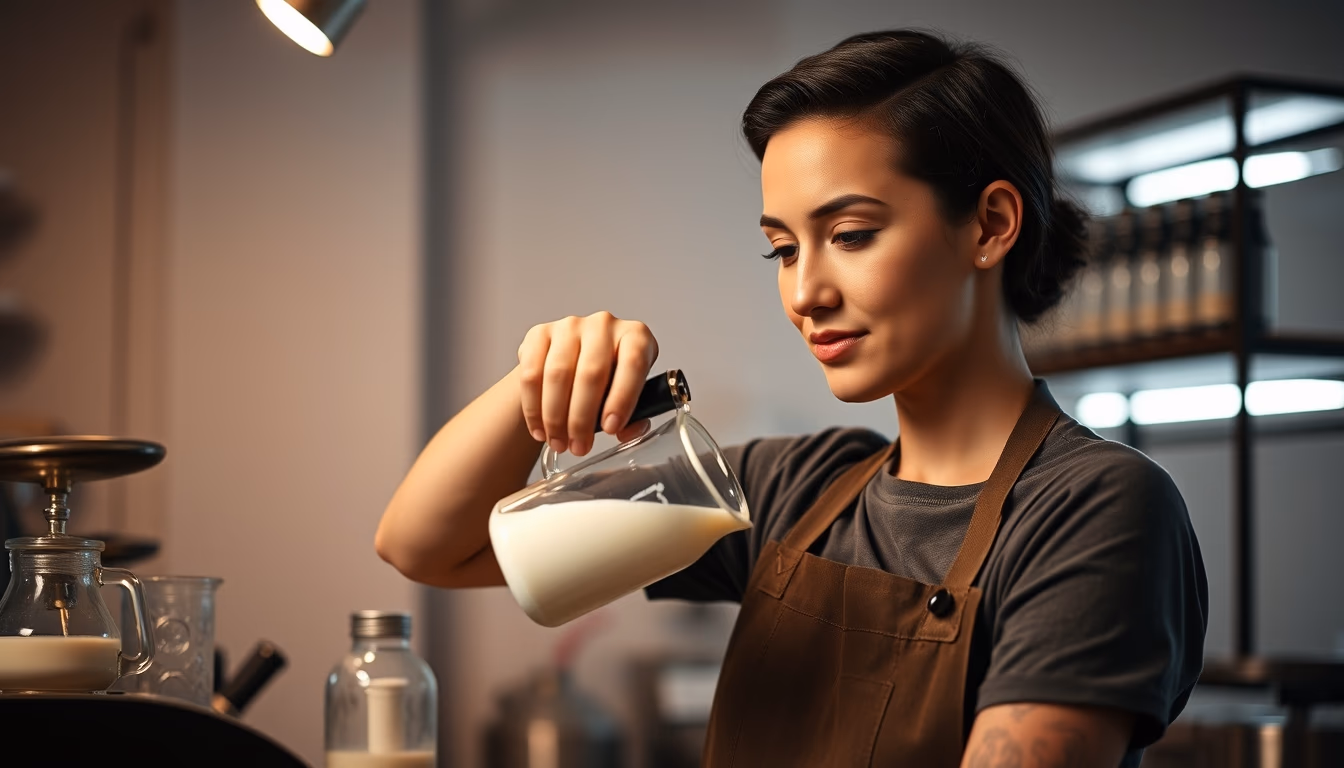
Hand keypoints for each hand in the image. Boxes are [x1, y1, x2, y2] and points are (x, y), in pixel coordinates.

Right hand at [517, 312, 658, 456]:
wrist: (575, 360)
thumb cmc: (610, 380)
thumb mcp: (632, 394)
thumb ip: (635, 414)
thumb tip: (625, 433)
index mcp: (636, 336)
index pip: (632, 364)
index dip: (622, 399)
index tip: (611, 429)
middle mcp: (604, 324)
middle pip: (591, 373)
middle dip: (582, 418)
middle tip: (578, 447)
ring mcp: (569, 326)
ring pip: (558, 375)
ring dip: (555, 417)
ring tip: (558, 443)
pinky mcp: (540, 333)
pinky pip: (531, 373)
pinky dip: (533, 408)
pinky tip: (540, 429)